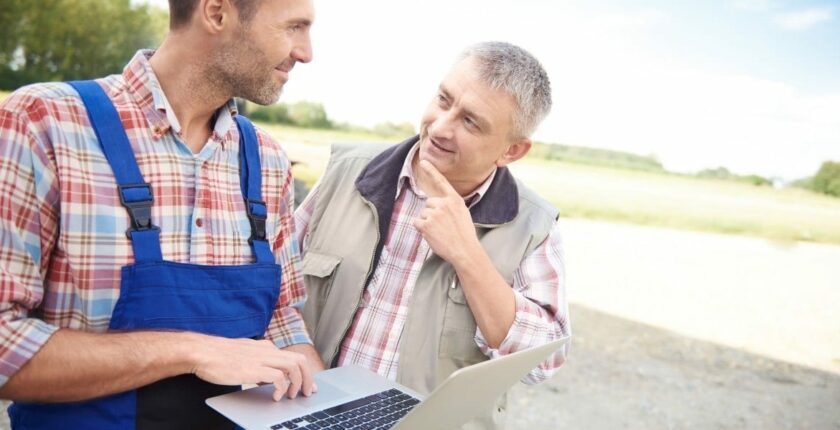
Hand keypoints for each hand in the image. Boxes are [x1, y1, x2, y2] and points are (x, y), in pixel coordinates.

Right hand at [186, 334, 314, 400]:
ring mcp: (262, 358)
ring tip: (292, 396)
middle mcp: (267, 350)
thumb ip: (257, 363)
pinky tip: (275, 396)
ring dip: (298, 383)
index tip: (306, 383)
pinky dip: (281, 388)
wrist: (202, 352)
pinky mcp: (255, 369)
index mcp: (265, 347)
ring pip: (294, 367)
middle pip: (299, 360)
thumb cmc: (218, 356)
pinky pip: (279, 378)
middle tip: (307, 392)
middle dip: (308, 378)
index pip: (292, 357)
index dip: (303, 372)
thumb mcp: (244, 356)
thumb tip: (266, 377)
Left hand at [414, 159, 480, 265]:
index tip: (423, 161)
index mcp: (454, 200)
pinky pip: (417, 222)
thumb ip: (451, 205)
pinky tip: (433, 235)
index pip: (441, 182)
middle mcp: (443, 204)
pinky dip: (422, 229)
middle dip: (432, 213)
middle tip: (443, 226)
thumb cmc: (465, 235)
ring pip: (423, 214)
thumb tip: (437, 204)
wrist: (465, 251)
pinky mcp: (426, 224)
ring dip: (428, 223)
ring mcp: (434, 214)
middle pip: (429, 203)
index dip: (432, 171)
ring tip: (440, 232)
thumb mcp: (463, 213)